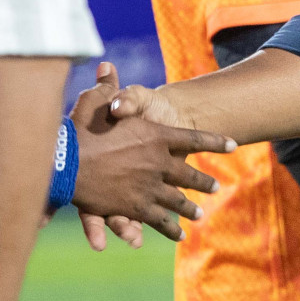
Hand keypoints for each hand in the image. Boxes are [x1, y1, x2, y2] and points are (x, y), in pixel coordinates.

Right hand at [72, 62, 235, 244]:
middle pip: (189, 174)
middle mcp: (159, 163)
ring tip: (200, 214)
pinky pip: (157, 219)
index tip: (233, 145)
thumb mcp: (94, 101)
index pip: (194, 138)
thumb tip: (106, 65)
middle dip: (204, 181)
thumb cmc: (78, 130)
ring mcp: (149, 187)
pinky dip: (168, 228)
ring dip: (189, 208)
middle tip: (217, 187)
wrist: (66, 163)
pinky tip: (179, 235)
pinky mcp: (134, 207)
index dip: (215, 141)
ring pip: (177, 200)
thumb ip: (108, 87)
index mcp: (156, 136)